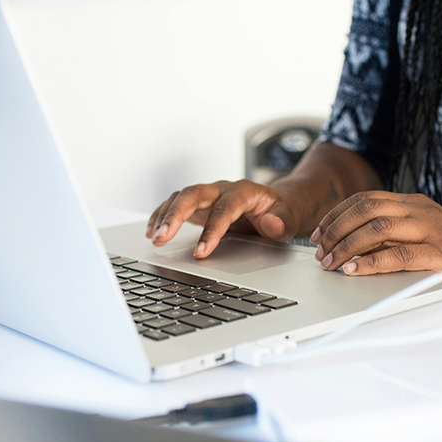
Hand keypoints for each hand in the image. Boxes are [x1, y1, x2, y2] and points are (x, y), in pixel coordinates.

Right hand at [147, 180, 301, 257]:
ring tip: (154, 238)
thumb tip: (271, 223)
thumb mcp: (290, 218)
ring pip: (181, 197)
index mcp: (244, 191)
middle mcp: (222, 189)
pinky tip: (152, 231)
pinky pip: (176, 204)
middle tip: (162, 237)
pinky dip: (161, 215)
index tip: (201, 252)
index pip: (224, 209)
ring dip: (164, 216)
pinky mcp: (199, 204)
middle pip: (194, 194)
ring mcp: (209, 195)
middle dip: (175, 215)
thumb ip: (282, 221)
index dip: (212, 230)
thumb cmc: (282, 212)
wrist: (278, 204)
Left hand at [309, 191, 441, 292]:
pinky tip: (354, 270)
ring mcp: (431, 229)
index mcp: (413, 202)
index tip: (318, 232)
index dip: (336, 215)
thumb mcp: (420, 234)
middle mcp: (420, 210)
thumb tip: (348, 245)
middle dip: (335, 230)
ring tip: (331, 263)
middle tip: (319, 251)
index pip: (365, 199)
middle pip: (365, 209)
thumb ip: (390, 235)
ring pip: (377, 229)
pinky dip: (370, 263)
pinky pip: (397, 255)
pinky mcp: (441, 254)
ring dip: (346, 246)